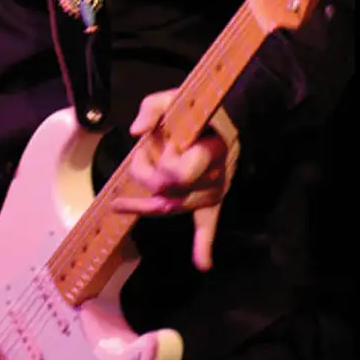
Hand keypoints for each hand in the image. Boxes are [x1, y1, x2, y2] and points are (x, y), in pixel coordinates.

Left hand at [112, 90, 229, 272]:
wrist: (229, 113)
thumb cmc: (197, 106)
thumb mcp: (172, 97)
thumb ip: (152, 108)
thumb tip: (136, 132)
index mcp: (207, 150)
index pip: (176, 175)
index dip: (155, 168)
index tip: (146, 148)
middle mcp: (215, 175)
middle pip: (170, 195)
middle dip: (146, 180)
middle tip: (132, 172)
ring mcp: (215, 189)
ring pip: (176, 208)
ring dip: (151, 201)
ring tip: (129, 196)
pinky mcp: (214, 198)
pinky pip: (209, 224)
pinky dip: (205, 245)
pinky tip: (203, 262)